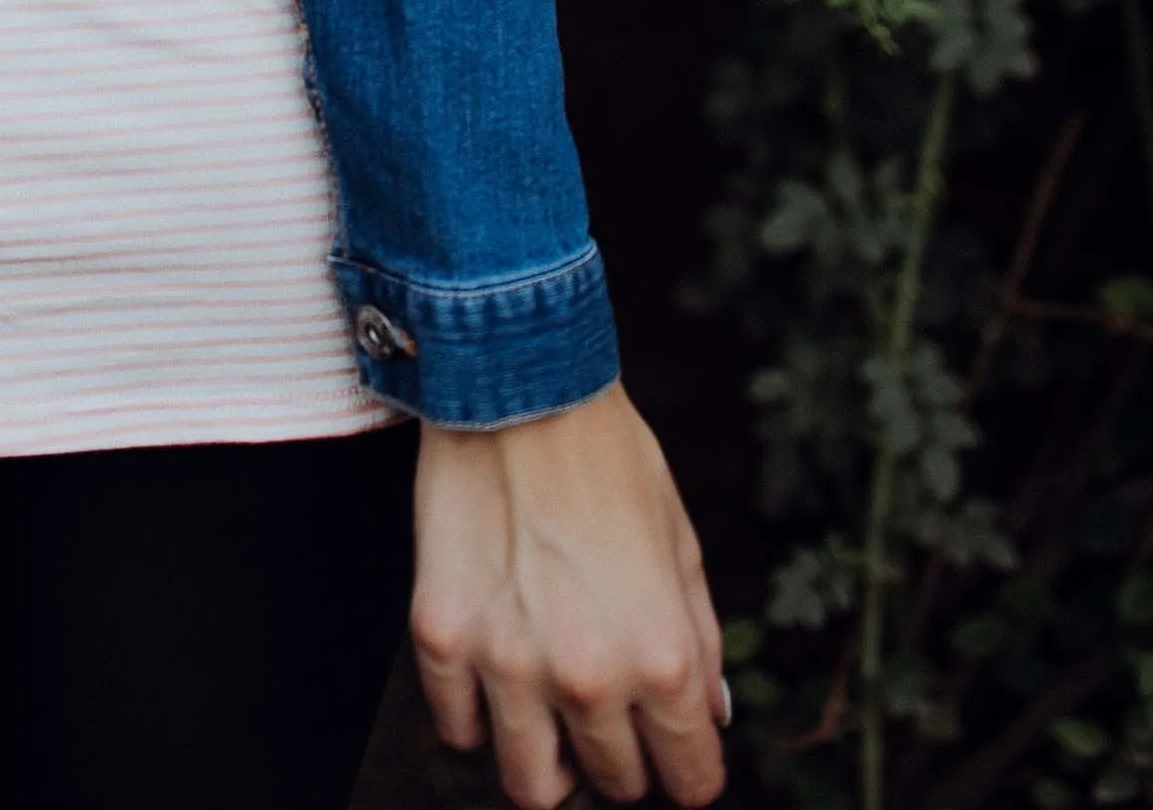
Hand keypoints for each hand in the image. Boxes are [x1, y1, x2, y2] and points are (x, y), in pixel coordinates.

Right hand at [412, 381, 727, 806]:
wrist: (516, 383)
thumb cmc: (608, 457)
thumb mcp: (682, 546)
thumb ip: (701, 643)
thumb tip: (709, 718)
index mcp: (663, 658)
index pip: (691, 778)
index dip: (689, 767)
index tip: (674, 752)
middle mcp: (590, 677)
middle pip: (614, 783)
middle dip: (621, 757)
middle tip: (608, 714)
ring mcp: (508, 663)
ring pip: (531, 787)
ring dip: (549, 764)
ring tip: (548, 723)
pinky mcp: (443, 637)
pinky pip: (459, 728)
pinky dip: (477, 717)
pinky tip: (493, 675)